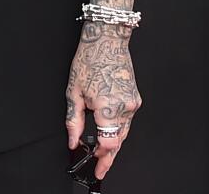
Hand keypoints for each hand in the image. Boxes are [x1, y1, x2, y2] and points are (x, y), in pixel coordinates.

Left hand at [65, 23, 142, 179]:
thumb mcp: (73, 92)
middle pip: (118, 141)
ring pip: (124, 131)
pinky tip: (108, 130)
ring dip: (114, 142)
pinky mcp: (136, 98)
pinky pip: (127, 119)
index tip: (96, 167)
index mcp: (109, 108)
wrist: (107, 41)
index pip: (109, 144)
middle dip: (108, 155)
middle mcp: (126, 108)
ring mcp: (133, 103)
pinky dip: (118, 127)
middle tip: (99, 166)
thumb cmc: (89, 61)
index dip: (101, 158)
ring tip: (101, 152)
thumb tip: (73, 141)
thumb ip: (74, 120)